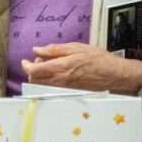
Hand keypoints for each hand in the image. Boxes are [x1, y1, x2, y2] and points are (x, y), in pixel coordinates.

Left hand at [22, 43, 140, 93]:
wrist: (116, 76)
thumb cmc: (99, 59)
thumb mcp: (77, 48)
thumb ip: (55, 49)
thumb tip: (37, 49)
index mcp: (61, 67)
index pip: (35, 70)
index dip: (26, 66)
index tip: (25, 61)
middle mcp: (60, 81)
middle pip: (36, 81)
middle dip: (32, 72)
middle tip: (39, 62)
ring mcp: (64, 89)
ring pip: (43, 87)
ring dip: (40, 78)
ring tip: (49, 68)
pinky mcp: (69, 94)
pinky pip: (52, 90)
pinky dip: (49, 83)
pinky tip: (57, 76)